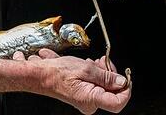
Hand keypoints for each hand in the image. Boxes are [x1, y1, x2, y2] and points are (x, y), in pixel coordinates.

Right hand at [13, 49, 130, 113]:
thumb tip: (122, 82)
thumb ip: (106, 76)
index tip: (125, 76)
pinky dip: (93, 74)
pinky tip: (86, 66)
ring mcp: (85, 100)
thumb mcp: (86, 69)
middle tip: (104, 62)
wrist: (40, 74)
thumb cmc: (57, 73)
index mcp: (92, 100)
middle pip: (111, 91)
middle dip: (110, 74)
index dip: (126, 88)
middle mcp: (89, 104)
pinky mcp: (82, 95)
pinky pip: (94, 85)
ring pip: (103, 85)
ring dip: (100, 72)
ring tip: (91, 62)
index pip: (119, 102)